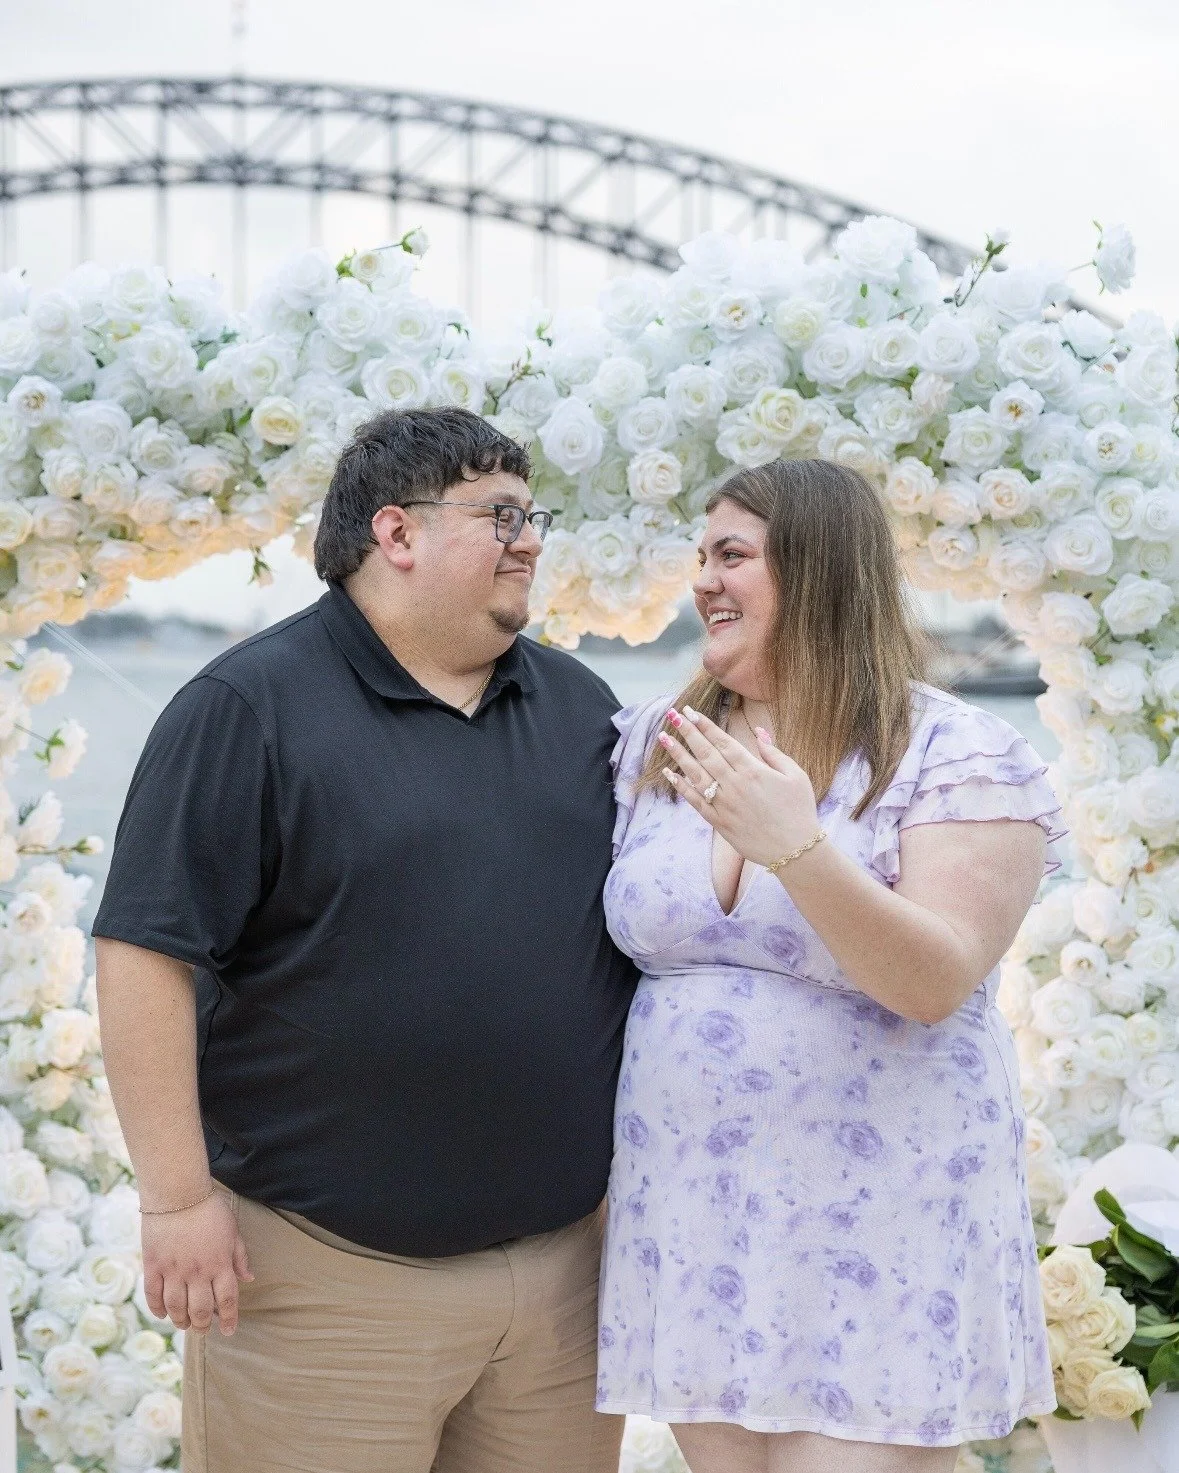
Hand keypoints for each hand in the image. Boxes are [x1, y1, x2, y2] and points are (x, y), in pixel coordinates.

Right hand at [141, 1190, 253, 1335]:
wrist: (178, 1193)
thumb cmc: (210, 1209)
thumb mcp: (233, 1230)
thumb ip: (239, 1257)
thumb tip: (248, 1278)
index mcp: (220, 1264)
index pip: (226, 1300)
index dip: (228, 1319)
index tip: (228, 1331)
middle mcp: (197, 1272)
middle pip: (200, 1310)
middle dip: (202, 1325)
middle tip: (203, 1328)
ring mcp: (173, 1270)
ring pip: (176, 1308)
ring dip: (180, 1321)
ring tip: (184, 1324)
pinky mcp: (153, 1265)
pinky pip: (153, 1295)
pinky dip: (158, 1309)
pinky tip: (163, 1314)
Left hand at [658, 706, 821, 867]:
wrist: (795, 851)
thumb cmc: (799, 810)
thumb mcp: (795, 775)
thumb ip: (773, 752)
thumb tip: (758, 732)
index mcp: (753, 770)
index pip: (723, 742)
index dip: (705, 725)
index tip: (690, 712)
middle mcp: (735, 785)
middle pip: (705, 753)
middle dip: (687, 732)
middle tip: (672, 715)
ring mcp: (724, 804)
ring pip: (695, 774)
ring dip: (678, 755)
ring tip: (663, 738)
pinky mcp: (719, 822)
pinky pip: (695, 801)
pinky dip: (681, 787)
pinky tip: (669, 774)